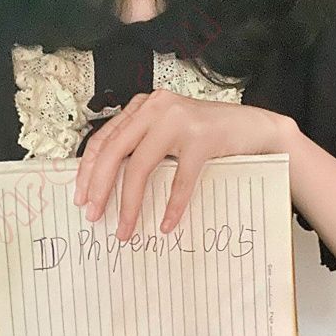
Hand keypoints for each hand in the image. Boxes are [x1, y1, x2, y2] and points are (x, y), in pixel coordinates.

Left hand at [73, 89, 296, 240]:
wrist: (254, 128)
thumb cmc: (209, 136)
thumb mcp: (168, 133)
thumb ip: (142, 145)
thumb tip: (106, 183)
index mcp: (144, 106)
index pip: (105, 138)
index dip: (88, 170)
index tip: (81, 197)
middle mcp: (157, 108)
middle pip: (116, 151)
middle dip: (100, 187)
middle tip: (92, 215)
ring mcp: (180, 121)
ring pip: (142, 166)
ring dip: (129, 203)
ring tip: (124, 229)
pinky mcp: (203, 139)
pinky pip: (181, 180)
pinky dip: (172, 206)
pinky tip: (166, 224)